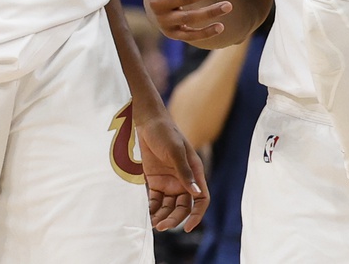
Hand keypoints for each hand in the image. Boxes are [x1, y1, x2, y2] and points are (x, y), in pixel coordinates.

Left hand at [135, 104, 208, 231]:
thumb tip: (196, 194)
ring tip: (153, 224)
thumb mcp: (175, 151)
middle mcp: (183, 180)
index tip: (188, 228)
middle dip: (174, 219)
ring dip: (162, 216)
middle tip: (161, 226)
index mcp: (194, 173)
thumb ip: (184, 172)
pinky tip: (146, 216)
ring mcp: (169, 182)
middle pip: (183, 207)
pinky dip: (152, 209)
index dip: (197, 215)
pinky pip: (155, 200)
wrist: (146, 121)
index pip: (201, 199)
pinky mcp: (155, 181)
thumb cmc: (165, 132)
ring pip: (169, 207)